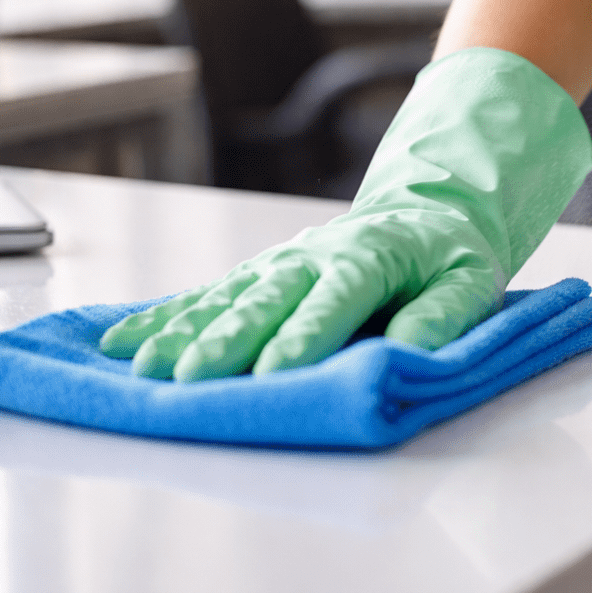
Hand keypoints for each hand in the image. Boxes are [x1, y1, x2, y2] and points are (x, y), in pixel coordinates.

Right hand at [100, 49, 591, 380]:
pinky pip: (205, 297)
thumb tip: (412, 353)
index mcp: (370, 256)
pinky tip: (120, 343)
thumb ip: (443, 316)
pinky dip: (163, 319)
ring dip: (182, 333)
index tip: (275, 372)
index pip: (336, 298)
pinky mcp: (256, 275)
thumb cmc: (449, 258)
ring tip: (143, 369)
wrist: (424, 213)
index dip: (305, 335)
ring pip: (225, 298)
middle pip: (266, 299)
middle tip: (189, 379)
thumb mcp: (471, 281)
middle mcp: (313, 256)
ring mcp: (277, 264)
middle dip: (225, 340)